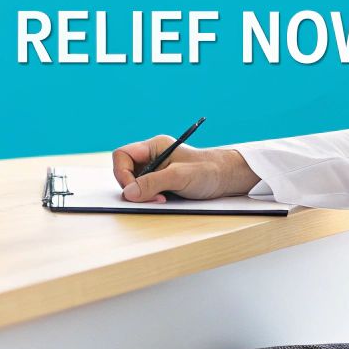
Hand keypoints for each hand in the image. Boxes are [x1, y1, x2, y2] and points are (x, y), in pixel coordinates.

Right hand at [110, 136, 259, 201]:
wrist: (226, 178)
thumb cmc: (207, 170)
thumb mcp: (179, 176)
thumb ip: (153, 183)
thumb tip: (129, 193)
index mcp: (153, 147)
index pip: (122, 156)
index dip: (122, 173)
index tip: (133, 190)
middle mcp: (151, 157)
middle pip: (125, 172)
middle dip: (134, 188)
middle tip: (154, 198)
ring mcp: (155, 171)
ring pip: (135, 185)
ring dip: (144, 196)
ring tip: (163, 200)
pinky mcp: (161, 184)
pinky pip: (146, 192)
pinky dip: (150, 199)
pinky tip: (165, 200)